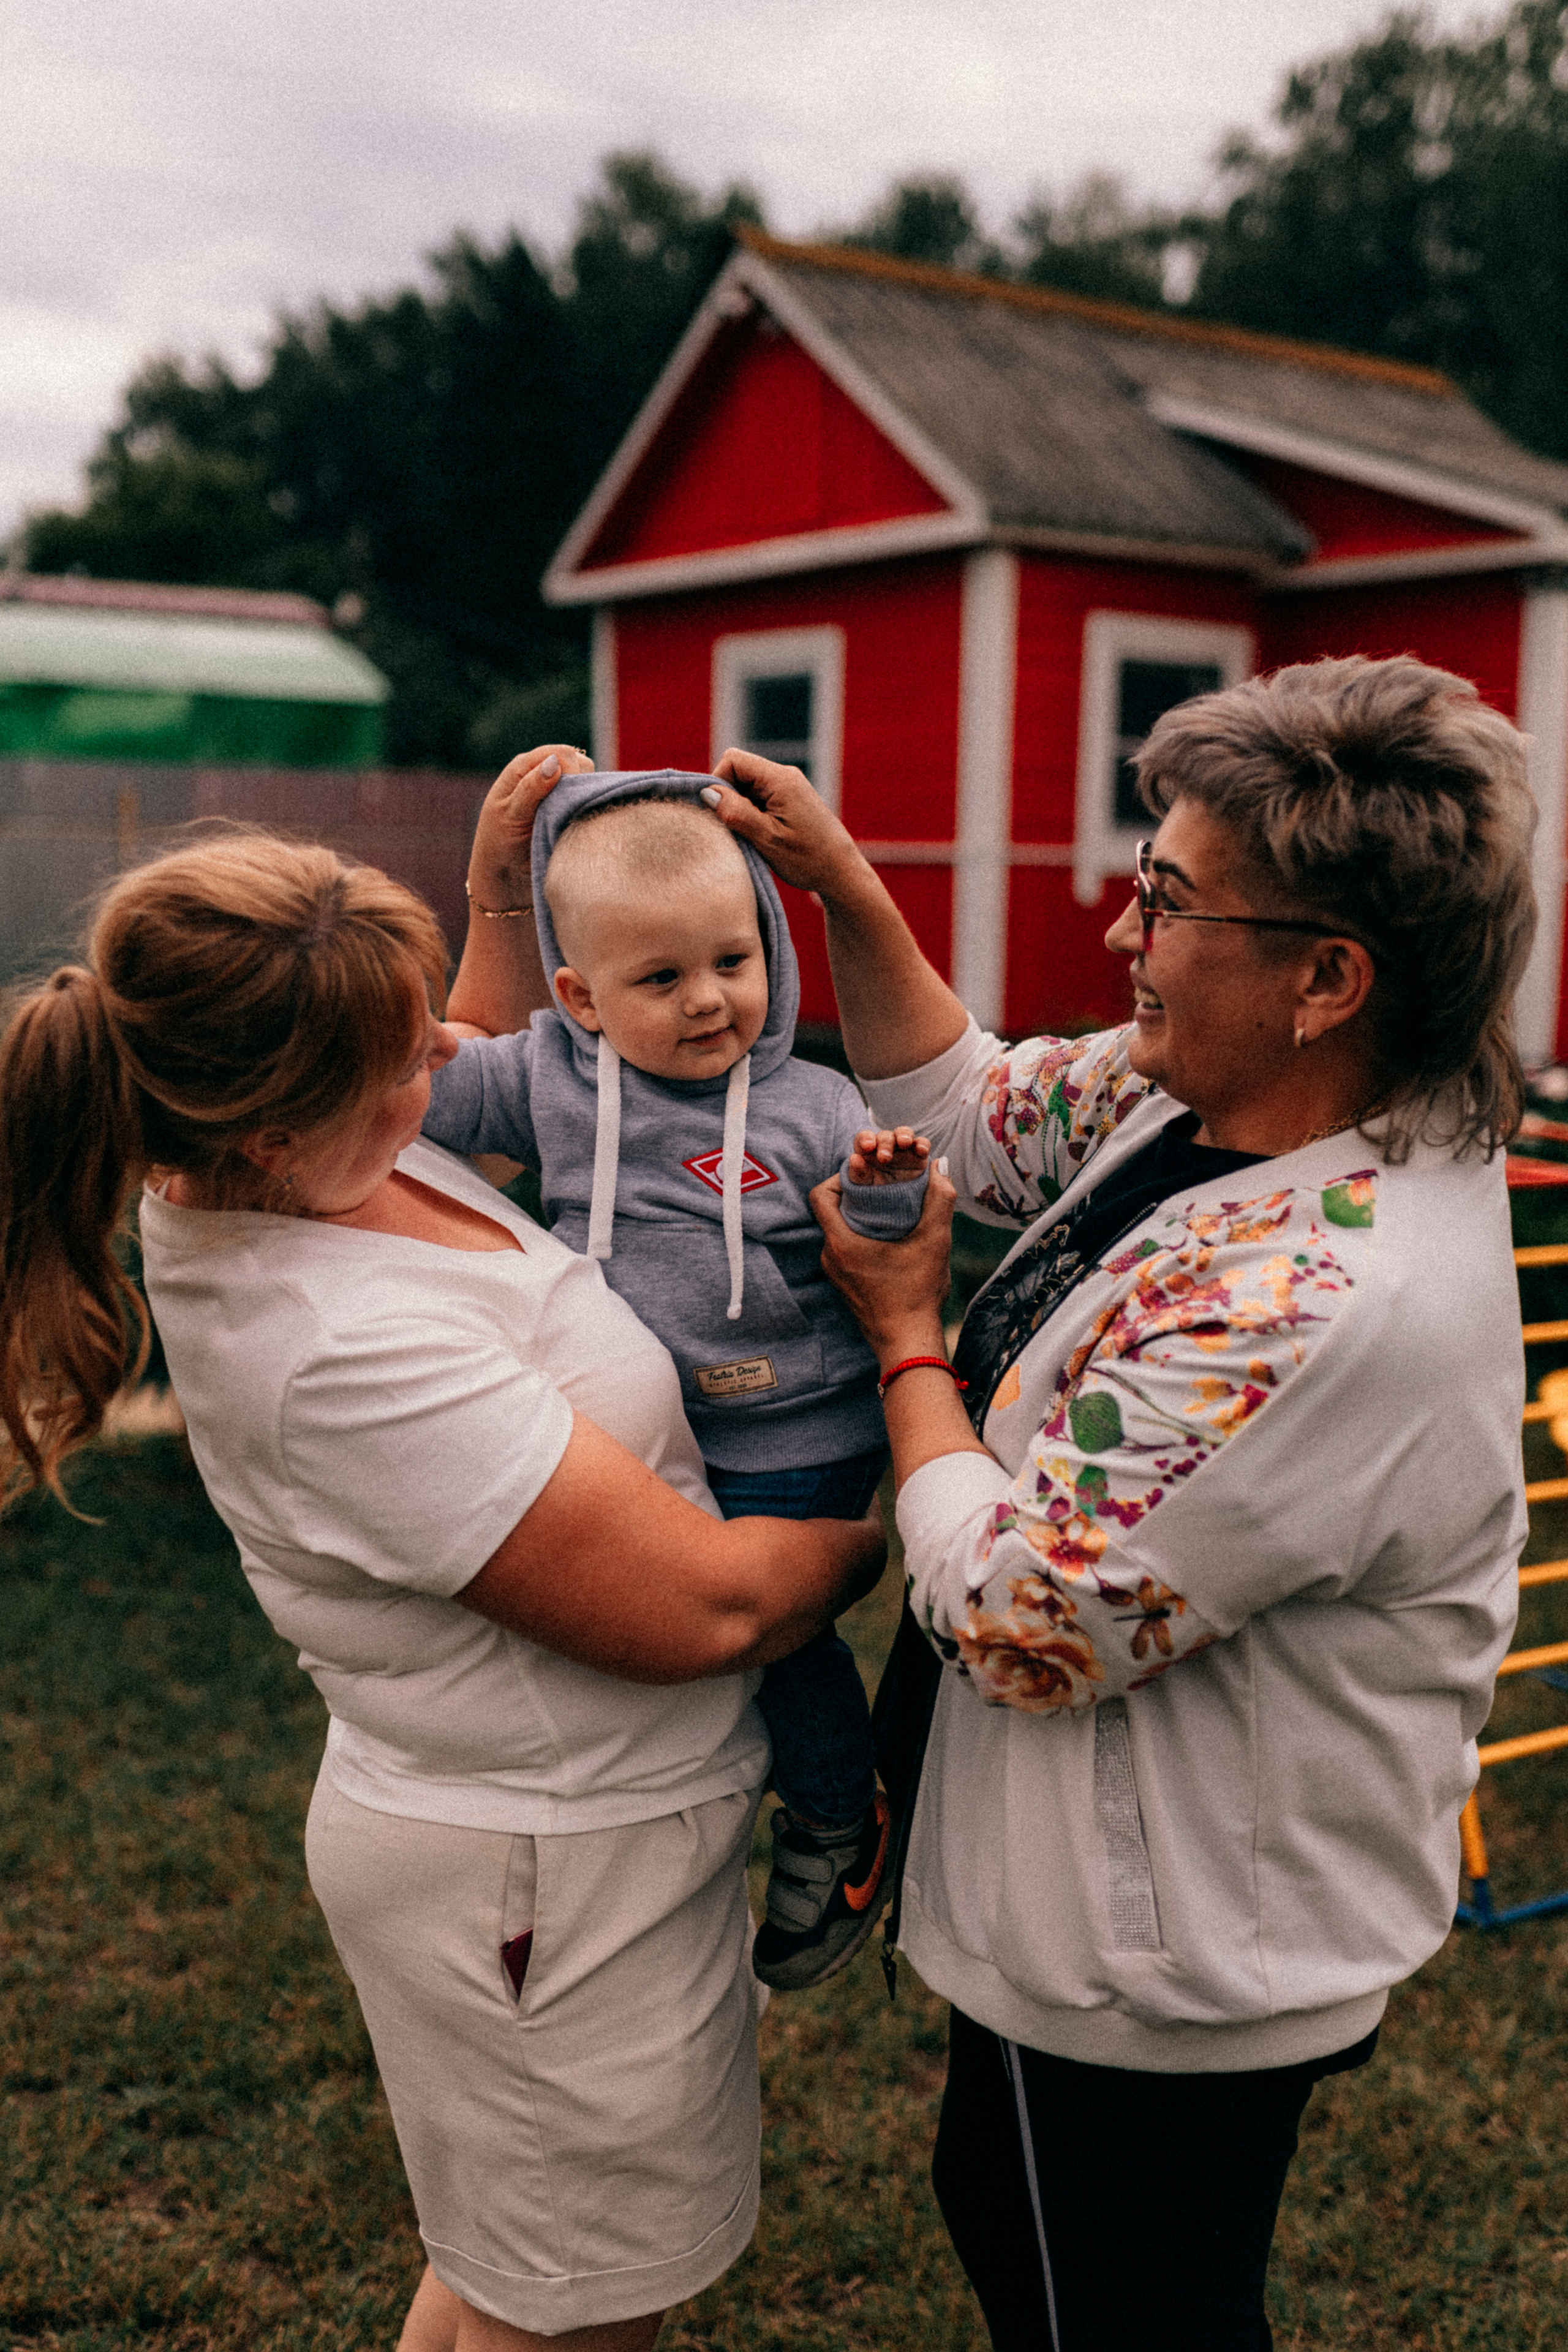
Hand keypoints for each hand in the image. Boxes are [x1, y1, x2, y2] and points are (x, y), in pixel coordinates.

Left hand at [469, 743, 593, 907]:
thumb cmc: (499, 842)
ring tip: (571, 817)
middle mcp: (543, 774)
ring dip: (586, 796)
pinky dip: (589, 807)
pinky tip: (580, 821)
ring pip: (588, 780)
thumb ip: (530, 788)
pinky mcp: (569, 808)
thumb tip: (554, 764)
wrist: (505, 874)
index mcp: (524, 767)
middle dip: (580, 783)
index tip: (568, 797)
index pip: (560, 754)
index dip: (571, 770)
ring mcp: (558, 791)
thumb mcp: (509, 814)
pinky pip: (589, 799)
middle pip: (578, 763)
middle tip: (568, 810)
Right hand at [703, 749, 867, 898]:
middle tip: (735, 829)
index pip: (733, 760)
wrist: (841, 872)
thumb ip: (736, 813)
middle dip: (728, 797)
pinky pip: (758, 797)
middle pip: (739, 771)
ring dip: (739, 808)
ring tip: (751, 836)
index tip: (720, 813)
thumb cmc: (808, 859)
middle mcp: (785, 777)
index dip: (718, 782)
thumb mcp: (767, 839)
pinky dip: (750, 814)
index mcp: (781, 780)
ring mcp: (788, 788)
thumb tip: (707, 792)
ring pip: (746, 786)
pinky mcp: (789, 800)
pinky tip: (759, 836)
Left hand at [810, 1161, 956, 1360]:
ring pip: (839, 1231)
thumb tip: (940, 1167)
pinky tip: (888, 1239)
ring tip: (889, 1210)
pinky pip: (844, 1250)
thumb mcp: (935, 1242)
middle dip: (855, 1194)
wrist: (907, 1342)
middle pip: (831, 1210)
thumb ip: (939, 1201)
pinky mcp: (844, 1284)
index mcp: (842, 1242)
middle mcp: (830, 1256)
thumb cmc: (917, 1295)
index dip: (840, 1176)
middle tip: (882, 1186)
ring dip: (859, 1216)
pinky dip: (860, 1237)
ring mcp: (835, 1272)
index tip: (867, 1173)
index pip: (821, 1195)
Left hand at [846, 1126, 930, 1185]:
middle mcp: (885, 1146)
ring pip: (904, 1133)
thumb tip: (854, 1158)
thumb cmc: (873, 1192)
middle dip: (885, 1143)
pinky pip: (922, 1144)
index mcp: (868, 1150)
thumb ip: (858, 1173)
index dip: (866, 1138)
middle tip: (884, 1158)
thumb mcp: (863, 1185)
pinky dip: (922, 1144)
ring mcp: (903, 1149)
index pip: (864, 1138)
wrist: (892, 1205)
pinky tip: (921, 1150)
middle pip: (885, 1136)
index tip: (867, 1147)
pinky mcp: (919, 1155)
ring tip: (904, 1143)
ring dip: (904, 1135)